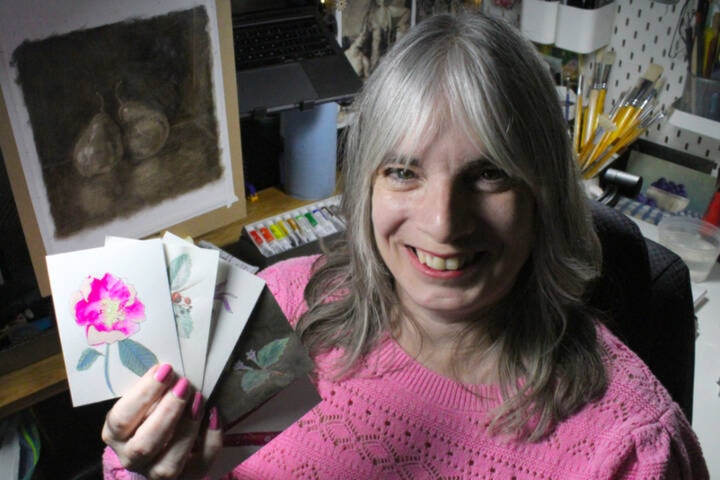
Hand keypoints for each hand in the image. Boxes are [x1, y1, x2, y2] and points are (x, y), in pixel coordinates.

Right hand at [102, 364, 221, 479]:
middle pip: (145, 444)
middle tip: (184, 384)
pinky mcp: (184, 479)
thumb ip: (152, 391)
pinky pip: (199, 467)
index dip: (144, 394)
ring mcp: (155, 473)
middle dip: (167, 412)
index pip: (122, 419)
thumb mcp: (143, 401)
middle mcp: (132, 458)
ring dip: (187, 428)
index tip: (165, 369)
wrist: (160, 445)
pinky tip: (214, 417)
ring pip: (169, 464)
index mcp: (115, 434)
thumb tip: (171, 368)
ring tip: (199, 399)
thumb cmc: (149, 413)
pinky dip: (210, 442)